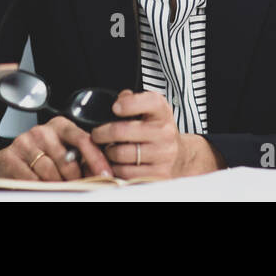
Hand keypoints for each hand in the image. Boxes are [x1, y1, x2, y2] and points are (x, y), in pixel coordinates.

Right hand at [0, 116, 113, 180]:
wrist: (8, 162)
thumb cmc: (40, 156)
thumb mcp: (62, 152)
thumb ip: (82, 159)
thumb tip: (103, 174)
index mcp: (60, 126)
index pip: (83, 139)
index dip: (96, 159)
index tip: (106, 174)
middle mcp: (42, 131)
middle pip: (67, 161)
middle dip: (75, 179)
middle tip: (76, 186)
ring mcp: (25, 143)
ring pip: (50, 172)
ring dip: (56, 184)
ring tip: (56, 186)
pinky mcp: (11, 157)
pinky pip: (32, 179)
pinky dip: (39, 186)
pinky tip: (40, 185)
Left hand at [90, 89, 223, 179]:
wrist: (179, 157)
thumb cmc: (157, 131)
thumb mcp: (150, 111)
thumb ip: (132, 101)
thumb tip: (118, 101)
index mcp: (162, 112)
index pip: (149, 102)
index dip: (128, 104)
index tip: (115, 108)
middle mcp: (165, 133)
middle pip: (122, 131)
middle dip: (102, 133)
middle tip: (96, 134)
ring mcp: (163, 155)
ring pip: (120, 154)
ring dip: (107, 153)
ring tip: (107, 150)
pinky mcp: (158, 174)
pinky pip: (125, 173)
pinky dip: (115, 169)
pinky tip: (116, 163)